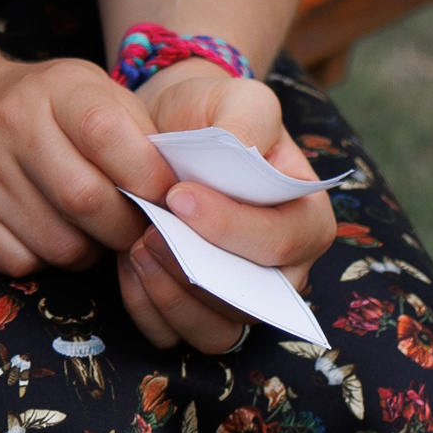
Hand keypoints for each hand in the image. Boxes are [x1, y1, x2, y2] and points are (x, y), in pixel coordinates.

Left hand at [117, 60, 335, 353]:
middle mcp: (284, 271)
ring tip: (135, 249)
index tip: (179, 196)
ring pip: (219, 332)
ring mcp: (243, 298)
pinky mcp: (199, 310)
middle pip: (252, 300)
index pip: (284, 242)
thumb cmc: (214, 113)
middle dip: (197, 269)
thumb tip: (241, 152)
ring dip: (173, 298)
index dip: (232, 227)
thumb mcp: (239, 97)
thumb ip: (248, 118)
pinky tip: (126, 269)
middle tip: (149, 231)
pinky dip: (151, 311)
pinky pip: (179, 336)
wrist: (172, 127)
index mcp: (306, 218)